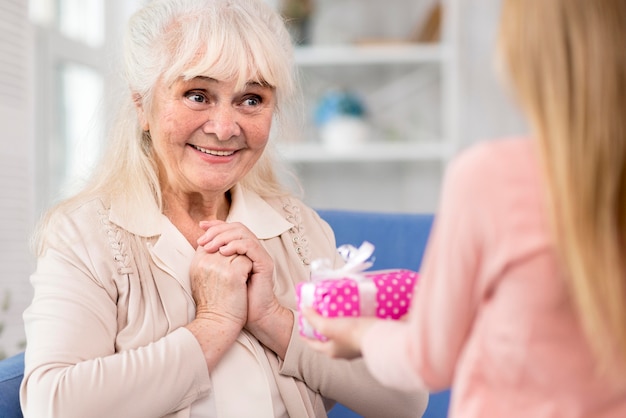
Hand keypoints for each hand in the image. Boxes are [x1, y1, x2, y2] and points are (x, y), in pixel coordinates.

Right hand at [189, 243, 249, 328]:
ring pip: (238, 249)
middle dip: (235, 252)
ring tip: (240, 277)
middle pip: (227, 242)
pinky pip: (247, 259)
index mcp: (197, 262)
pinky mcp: (232, 273)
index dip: (224, 245)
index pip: (213, 239)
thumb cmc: (213, 304)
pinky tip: (245, 281)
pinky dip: (250, 269)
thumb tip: (219, 246)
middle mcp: (206, 261)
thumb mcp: (202, 279)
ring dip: (243, 260)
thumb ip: (208, 261)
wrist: (217, 324)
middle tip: (236, 271)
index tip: (229, 258)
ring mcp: (219, 266)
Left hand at [197, 220, 292, 357]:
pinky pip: (251, 246)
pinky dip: (236, 246)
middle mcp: (254, 250)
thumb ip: (214, 258)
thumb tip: (200, 243)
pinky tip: (223, 252)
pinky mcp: (265, 263)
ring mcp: (260, 255)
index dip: (216, 224)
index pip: (231, 228)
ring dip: (224, 237)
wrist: (254, 315)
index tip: (201, 226)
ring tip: (210, 246)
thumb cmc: (236, 299)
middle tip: (203, 240)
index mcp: (244, 250)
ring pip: (243, 233)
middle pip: (237, 227)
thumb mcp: (220, 274)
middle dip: (217, 230)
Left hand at [301, 307, 376, 359]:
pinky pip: (354, 331)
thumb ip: (314, 319)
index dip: (306, 336)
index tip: (302, 329)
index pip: (314, 344)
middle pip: (327, 339)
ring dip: (337, 325)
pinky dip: (351, 323)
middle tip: (319, 317)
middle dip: (322, 329)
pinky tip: (352, 314)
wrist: (379, 336)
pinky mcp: (365, 339)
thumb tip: (304, 309)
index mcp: (331, 350)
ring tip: (336, 312)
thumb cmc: (352, 334)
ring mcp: (355, 347)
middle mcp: (342, 351)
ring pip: (342, 335)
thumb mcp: (327, 326)